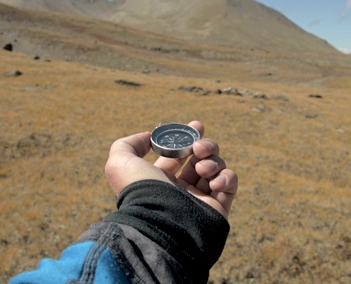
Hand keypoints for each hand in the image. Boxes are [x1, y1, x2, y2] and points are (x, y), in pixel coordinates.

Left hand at [105, 121, 237, 218]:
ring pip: (216, 167)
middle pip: (200, 158)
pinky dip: (226, 176)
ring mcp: (201, 199)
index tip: (195, 126)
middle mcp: (181, 189)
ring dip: (212, 160)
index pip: (178, 155)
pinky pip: (230, 183)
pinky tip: (213, 181)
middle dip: (204, 145)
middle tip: (199, 146)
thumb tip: (148, 138)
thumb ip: (128, 144)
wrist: (161, 223)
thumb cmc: (140, 191)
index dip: (186, 138)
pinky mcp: (218, 207)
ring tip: (202, 167)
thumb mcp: (120, 163)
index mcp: (160, 180)